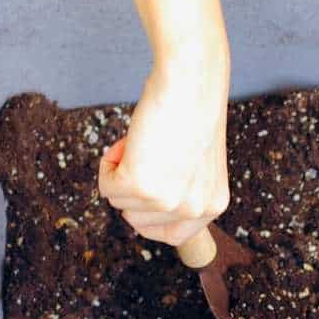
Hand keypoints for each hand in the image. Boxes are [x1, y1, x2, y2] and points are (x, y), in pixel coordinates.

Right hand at [99, 43, 230, 246]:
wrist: (189, 81)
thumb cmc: (191, 111)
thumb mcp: (194, 161)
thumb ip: (178, 187)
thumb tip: (142, 203)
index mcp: (213, 205)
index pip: (173, 236)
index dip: (151, 216)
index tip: (143, 195)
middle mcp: (194, 210)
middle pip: (138, 221)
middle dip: (133, 188)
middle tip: (147, 152)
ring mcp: (168, 201)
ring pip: (119, 201)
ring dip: (121, 171)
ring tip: (144, 140)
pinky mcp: (141, 186)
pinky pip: (105, 186)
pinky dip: (108, 162)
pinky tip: (129, 140)